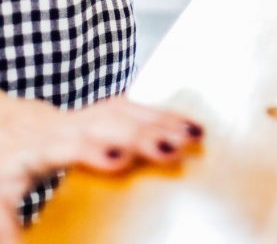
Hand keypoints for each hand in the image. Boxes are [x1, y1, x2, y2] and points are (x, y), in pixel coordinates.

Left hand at [0, 93, 203, 241]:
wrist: (5, 130)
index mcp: (36, 150)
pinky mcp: (96, 113)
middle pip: (106, 123)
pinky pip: (132, 108)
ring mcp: (82, 116)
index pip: (67, 146)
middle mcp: (62, 127)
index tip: (120, 160)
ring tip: (195, 134)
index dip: (93, 150)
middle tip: (176, 147)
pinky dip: (162, 114)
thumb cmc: (5, 174)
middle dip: (143, 133)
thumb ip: (11, 234)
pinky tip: (186, 123)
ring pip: (125, 110)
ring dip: (161, 120)